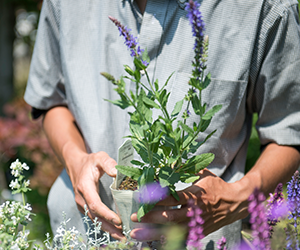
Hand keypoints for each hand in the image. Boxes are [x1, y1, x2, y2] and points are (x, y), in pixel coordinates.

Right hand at [67, 151, 125, 240]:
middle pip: (95, 216)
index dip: (106, 214)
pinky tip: (115, 230)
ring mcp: (81, 204)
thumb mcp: (100, 157)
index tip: (119, 221)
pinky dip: (104, 225)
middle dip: (109, 227)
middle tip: (124, 236)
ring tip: (122, 237)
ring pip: (94, 219)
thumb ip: (108, 163)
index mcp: (85, 187)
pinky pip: (94, 217)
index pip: (95, 204)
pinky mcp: (84, 206)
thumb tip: (117, 173)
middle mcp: (81, 198)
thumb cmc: (90, 161)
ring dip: (107, 229)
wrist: (75, 165)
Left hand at [130, 169, 248, 240]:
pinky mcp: (197, 232)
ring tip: (136, 235)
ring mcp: (195, 224)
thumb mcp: (203, 174)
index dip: (156, 199)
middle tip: (134, 217)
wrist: (236, 203)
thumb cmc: (217, 186)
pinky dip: (166, 240)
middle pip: (169, 216)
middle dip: (150, 217)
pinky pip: (180, 238)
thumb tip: (170, 163)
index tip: (142, 197)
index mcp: (195, 195)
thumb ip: (187, 170)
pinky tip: (153, 242)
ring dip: (152, 233)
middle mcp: (194, 212)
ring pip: (171, 231)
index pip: (172, 198)